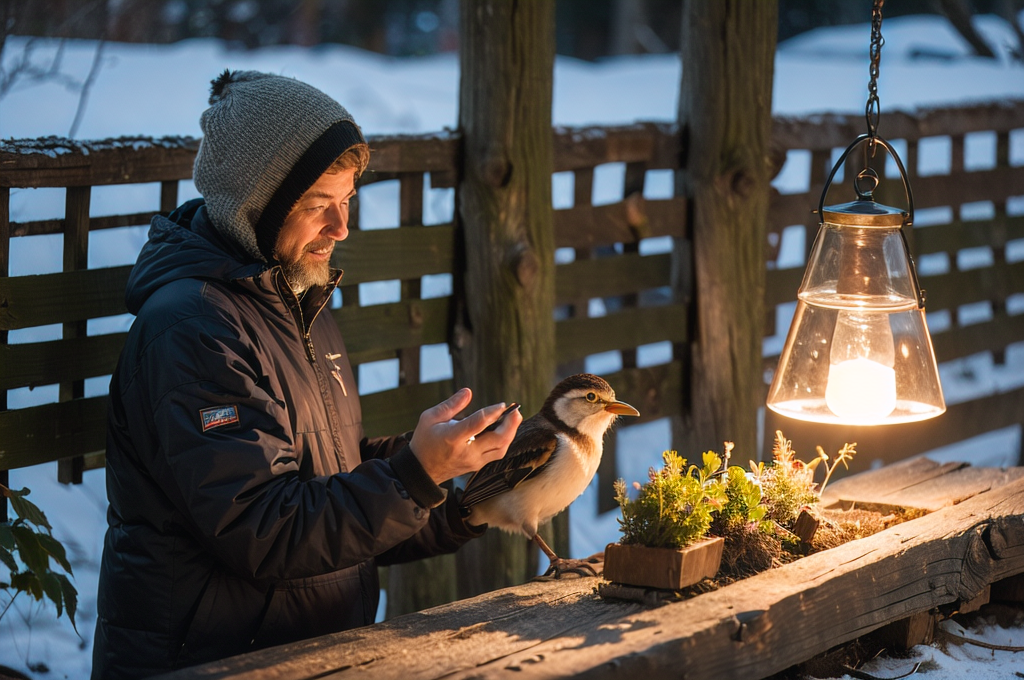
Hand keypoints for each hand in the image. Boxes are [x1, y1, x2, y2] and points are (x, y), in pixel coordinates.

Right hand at [408, 388, 522, 483]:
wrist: (421, 471)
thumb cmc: (425, 440)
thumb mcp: (430, 418)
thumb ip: (451, 404)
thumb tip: (468, 392)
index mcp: (452, 438)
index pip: (478, 424)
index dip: (493, 413)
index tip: (503, 404)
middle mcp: (466, 452)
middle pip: (497, 440)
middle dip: (510, 425)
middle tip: (516, 411)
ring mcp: (473, 461)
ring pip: (501, 449)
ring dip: (511, 433)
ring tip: (514, 418)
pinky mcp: (477, 465)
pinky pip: (496, 453)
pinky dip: (504, 441)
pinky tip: (506, 429)